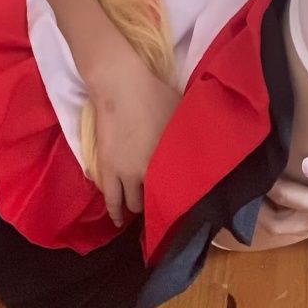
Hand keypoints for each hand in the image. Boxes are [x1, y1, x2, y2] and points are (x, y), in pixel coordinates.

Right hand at [89, 55, 181, 227]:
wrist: (120, 86)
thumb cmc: (155, 94)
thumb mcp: (181, 113)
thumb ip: (187, 135)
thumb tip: (200, 145)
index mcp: (171, 159)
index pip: (180, 192)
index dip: (181, 200)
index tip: (184, 204)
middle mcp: (150, 172)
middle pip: (157, 200)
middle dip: (160, 205)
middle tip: (163, 206)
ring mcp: (126, 173)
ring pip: (133, 204)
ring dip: (138, 209)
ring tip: (142, 213)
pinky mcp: (108, 169)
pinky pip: (111, 200)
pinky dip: (116, 213)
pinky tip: (119, 221)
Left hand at [256, 153, 307, 244]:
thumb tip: (306, 165)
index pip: (284, 197)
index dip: (265, 184)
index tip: (251, 166)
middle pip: (278, 224)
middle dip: (257, 210)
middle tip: (241, 187)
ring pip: (286, 226)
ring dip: (267, 213)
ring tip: (252, 190)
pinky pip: (296, 222)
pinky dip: (281, 212)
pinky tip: (274, 196)